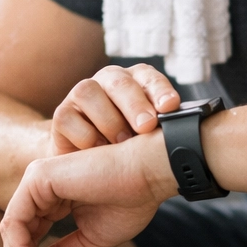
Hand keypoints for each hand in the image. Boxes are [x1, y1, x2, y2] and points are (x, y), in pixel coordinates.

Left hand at [1, 130, 176, 246]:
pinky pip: (16, 222)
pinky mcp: (37, 178)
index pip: (30, 235)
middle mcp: (41, 187)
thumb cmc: (130, 201)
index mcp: (55, 197)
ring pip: (12, 230)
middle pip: (17, 234)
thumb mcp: (90, 239)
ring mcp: (37, 180)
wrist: (150, 175)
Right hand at [51, 63, 180, 153]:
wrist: (90, 168)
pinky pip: (68, 118)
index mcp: (136, 82)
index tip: (171, 106)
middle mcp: (109, 82)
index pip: (149, 77)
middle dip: (134, 103)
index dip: (160, 90)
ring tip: (122, 142)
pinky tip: (98, 150)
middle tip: (147, 126)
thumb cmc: (129, 149)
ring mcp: (81, 95)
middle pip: (120, 81)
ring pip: (88, 92)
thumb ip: (163, 130)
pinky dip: (85, 136)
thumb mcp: (149, 139)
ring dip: (108, 118)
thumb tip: (185, 134)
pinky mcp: (62, 114)